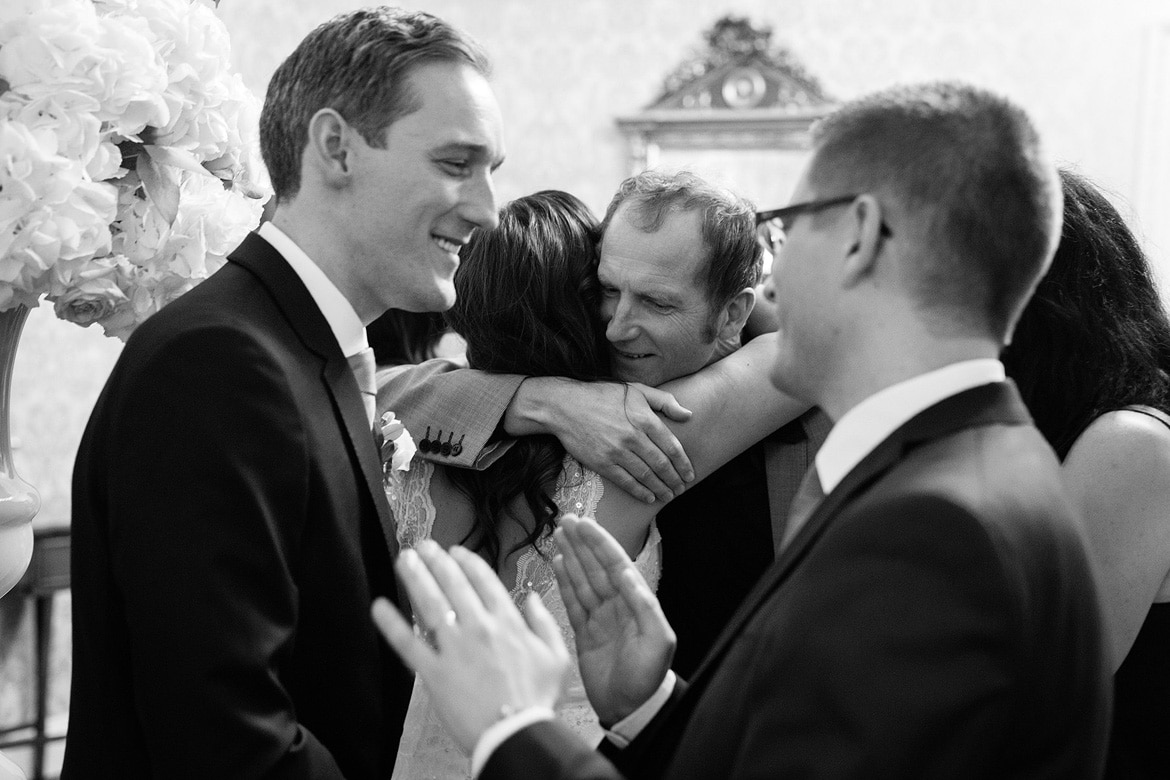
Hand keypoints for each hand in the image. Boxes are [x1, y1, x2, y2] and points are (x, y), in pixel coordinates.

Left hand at [371, 540, 569, 753]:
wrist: (518, 734)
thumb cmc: (538, 699)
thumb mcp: (557, 657)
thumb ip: (544, 623)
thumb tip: (532, 597)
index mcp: (507, 622)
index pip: (484, 581)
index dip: (467, 562)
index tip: (454, 551)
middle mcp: (479, 627)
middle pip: (453, 584)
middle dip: (435, 561)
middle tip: (422, 546)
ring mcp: (455, 648)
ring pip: (430, 604)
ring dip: (415, 577)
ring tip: (404, 559)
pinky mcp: (434, 672)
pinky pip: (408, 644)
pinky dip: (392, 624)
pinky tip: (379, 606)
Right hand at [510, 378, 693, 502]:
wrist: (565, 405)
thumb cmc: (602, 395)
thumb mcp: (636, 389)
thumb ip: (664, 401)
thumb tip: (689, 415)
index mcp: (645, 419)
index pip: (672, 447)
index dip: (683, 464)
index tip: (690, 474)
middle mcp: (634, 437)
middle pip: (662, 465)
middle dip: (675, 480)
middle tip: (682, 489)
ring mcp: (617, 451)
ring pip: (646, 476)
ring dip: (661, 489)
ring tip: (669, 496)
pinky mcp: (602, 463)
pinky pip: (626, 482)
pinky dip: (640, 492)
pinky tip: (649, 498)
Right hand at [553, 515, 674, 724]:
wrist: (631, 710)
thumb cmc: (649, 678)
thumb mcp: (657, 640)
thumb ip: (645, 606)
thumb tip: (628, 574)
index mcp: (636, 604)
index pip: (615, 564)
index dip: (599, 543)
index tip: (584, 524)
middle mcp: (617, 606)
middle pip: (596, 567)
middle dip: (582, 543)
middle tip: (566, 521)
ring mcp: (600, 619)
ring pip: (583, 580)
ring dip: (572, 557)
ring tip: (559, 535)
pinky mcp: (585, 633)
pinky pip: (573, 601)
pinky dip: (565, 582)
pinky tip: (558, 564)